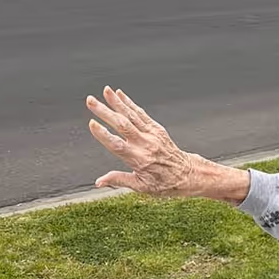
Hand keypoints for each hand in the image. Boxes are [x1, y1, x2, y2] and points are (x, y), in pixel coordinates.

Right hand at [86, 86, 248, 201]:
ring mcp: (152, 135)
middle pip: (122, 125)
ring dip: (117, 102)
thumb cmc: (165, 183)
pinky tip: (120, 95)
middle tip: (90, 101)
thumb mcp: (141, 187)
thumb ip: (119, 180)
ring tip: (105, 91)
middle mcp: (145, 145)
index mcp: (139, 160)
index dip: (104, 135)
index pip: (117, 145)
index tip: (92, 124)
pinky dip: (130, 103)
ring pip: (132, 115)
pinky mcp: (157, 129)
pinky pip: (142, 114)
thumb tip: (99, 182)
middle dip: (105, 111)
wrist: (188, 175)